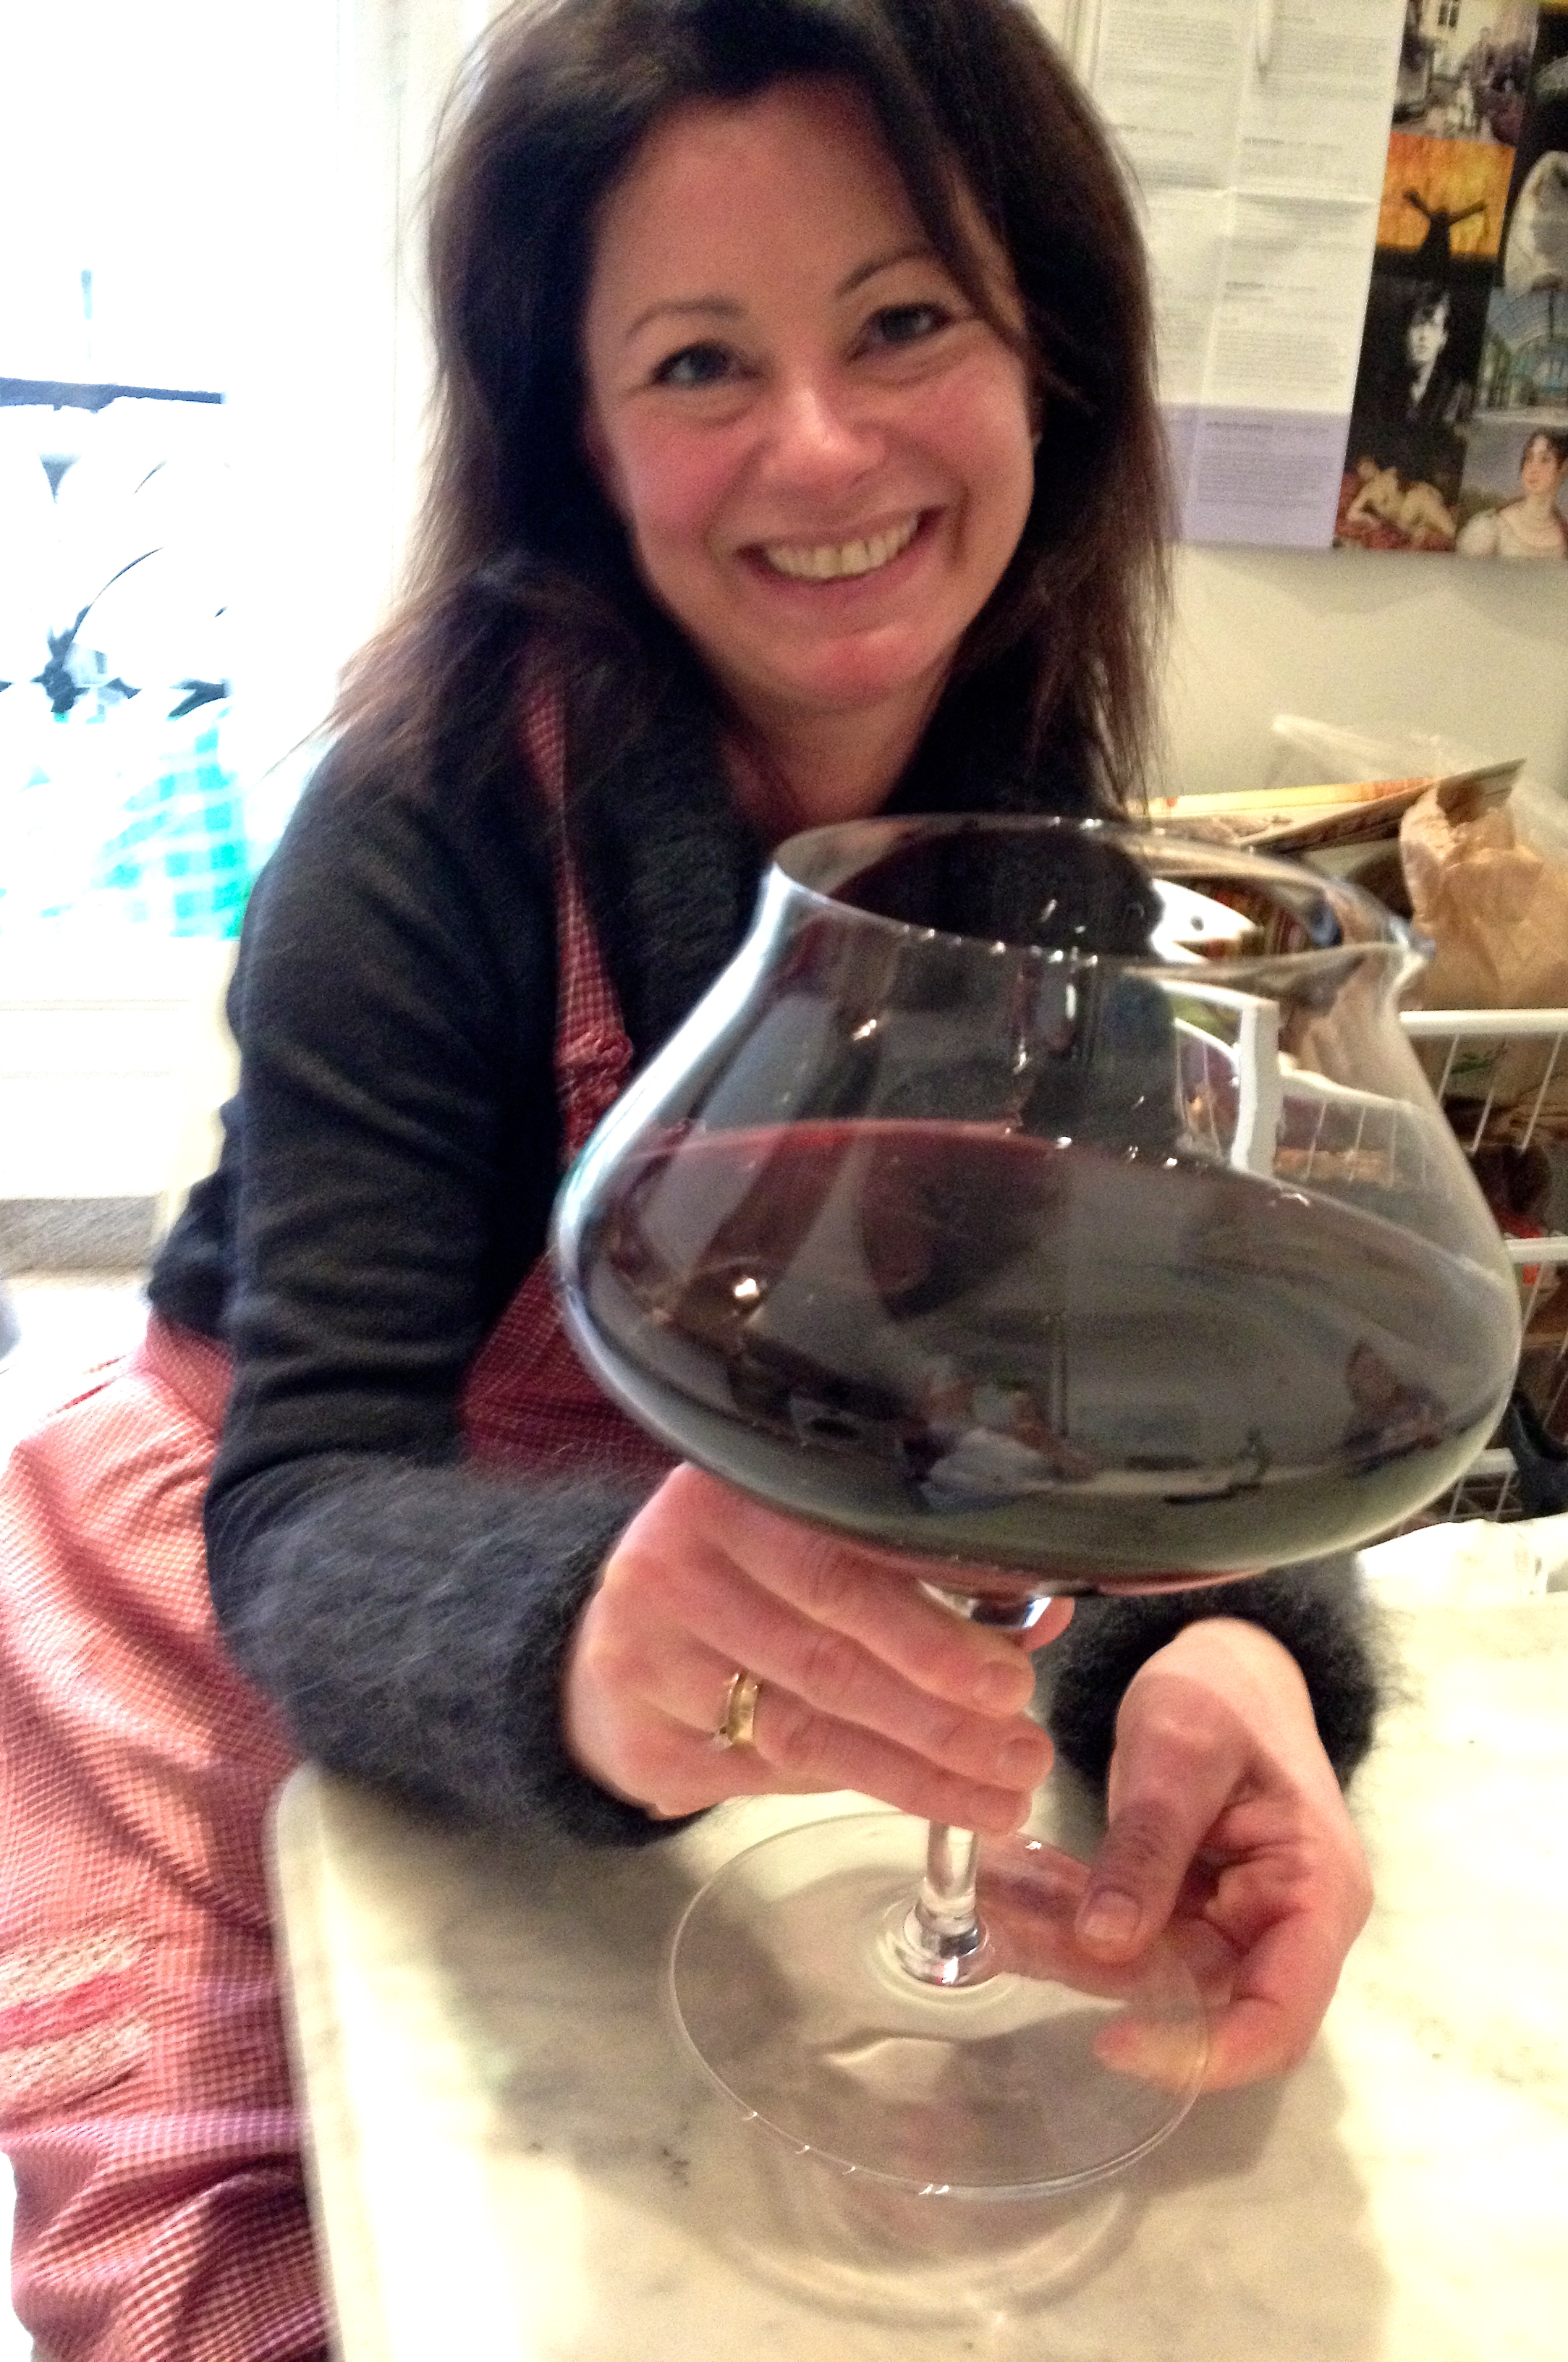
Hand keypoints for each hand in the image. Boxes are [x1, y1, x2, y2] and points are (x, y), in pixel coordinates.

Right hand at [562, 1463, 1070, 1828]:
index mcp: (730, 1491)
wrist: (621, 1635)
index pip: (844, 1566)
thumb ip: (919, 1572)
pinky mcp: (634, 1733)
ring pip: (803, 1726)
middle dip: (939, 1717)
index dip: (934, 1629)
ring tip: (996, 1795)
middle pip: (827, 1656)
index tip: (1012, 1680)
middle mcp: (672, 1562)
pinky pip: (760, 1775)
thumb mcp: (816, 1545)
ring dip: (913, 1771)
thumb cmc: (746, 1581)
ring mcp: (643, 1652)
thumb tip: (1042, 1612)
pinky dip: (845, 1786)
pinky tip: (917, 1797)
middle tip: (1022, 1754)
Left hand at [983, 1617, 1372, 2088]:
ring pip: (1156, 1977)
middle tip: (1012, 1938)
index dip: (1203, 2054)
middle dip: (1104, 1983)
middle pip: (1203, 2003)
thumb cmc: (1223, 1691)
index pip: (1279, 2019)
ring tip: (998, 1911)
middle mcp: (1288, 1927)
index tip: (1110, 2040)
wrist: (1229, 1664)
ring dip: (1077, 1955)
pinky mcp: (1197, 1912)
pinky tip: (1017, 1899)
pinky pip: (1137, 1943)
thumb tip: (1106, 1943)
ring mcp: (1241, 1923)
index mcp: (1318, 1895)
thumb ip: (1148, 1843)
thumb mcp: (1178, 1750)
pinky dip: (1078, 1927)